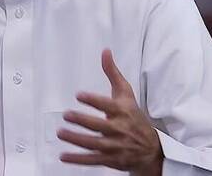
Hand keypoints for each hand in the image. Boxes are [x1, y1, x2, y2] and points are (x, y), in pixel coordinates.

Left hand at [57, 49, 162, 174]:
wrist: (151, 149)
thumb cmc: (134, 116)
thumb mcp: (126, 93)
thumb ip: (113, 73)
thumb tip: (105, 51)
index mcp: (122, 111)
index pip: (106, 105)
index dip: (93, 100)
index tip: (79, 95)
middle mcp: (119, 129)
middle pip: (98, 125)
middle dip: (82, 120)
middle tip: (66, 115)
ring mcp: (114, 146)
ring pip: (93, 143)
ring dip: (76, 139)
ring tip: (61, 132)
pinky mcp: (110, 159)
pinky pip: (92, 160)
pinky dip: (77, 159)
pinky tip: (63, 156)